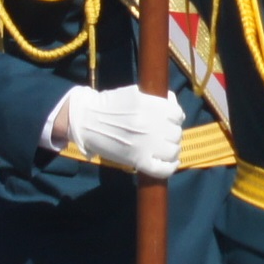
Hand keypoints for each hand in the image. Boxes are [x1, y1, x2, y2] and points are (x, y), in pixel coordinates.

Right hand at [56, 83, 183, 176]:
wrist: (86, 120)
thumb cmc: (109, 105)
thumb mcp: (133, 94)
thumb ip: (154, 99)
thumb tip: (171, 101)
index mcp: (150, 106)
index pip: (177, 114)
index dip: (176, 118)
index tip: (170, 121)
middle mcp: (150, 125)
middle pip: (176, 133)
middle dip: (172, 133)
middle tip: (163, 135)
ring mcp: (145, 144)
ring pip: (173, 150)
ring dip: (171, 149)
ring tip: (164, 148)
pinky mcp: (138, 161)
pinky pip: (163, 169)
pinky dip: (170, 168)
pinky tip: (171, 163)